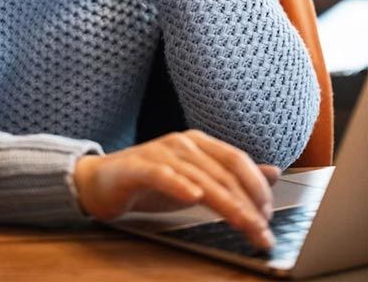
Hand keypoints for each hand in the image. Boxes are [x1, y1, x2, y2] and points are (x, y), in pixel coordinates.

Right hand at [74, 130, 280, 249]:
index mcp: (198, 143)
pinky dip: (178, 184)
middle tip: (264, 232)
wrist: (100, 181)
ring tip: (245, 226)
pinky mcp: (137, 167)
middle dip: (249, 204)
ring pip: (200, 177)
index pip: (237, 161)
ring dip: (227, 205)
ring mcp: (159, 152)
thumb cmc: (150, 182)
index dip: (257, 187)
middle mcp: (182, 143)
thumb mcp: (196, 180)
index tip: (270, 217)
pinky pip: (161, 174)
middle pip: (223, 172)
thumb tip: (274, 172)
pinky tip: (193, 196)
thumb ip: (231, 177)